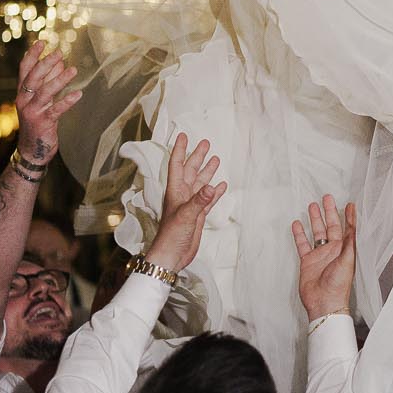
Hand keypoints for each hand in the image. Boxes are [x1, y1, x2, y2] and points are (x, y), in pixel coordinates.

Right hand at [14, 42, 81, 164]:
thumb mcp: (41, 100)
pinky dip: (67, 101)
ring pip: (45, 92)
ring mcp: (32, 112)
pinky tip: (78, 94)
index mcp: (23, 93)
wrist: (32, 150)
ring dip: (59, 80)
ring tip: (73, 70)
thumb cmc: (38, 122)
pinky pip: (56, 110)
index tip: (41, 42)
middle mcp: (24, 100)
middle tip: (59, 52)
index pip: (24, 70)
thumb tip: (60, 62)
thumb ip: (49, 81)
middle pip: (33, 78)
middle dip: (46, 63)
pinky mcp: (42, 123)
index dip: (32, 55)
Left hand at [144, 132, 226, 272]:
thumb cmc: (172, 236)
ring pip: (200, 183)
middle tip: (205, 143)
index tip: (183, 135)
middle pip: (190, 171)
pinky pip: (208, 199)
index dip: (180, 150)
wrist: (171, 256)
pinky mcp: (198, 215)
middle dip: (197, 157)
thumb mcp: (186, 216)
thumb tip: (213, 186)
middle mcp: (182, 195)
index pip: (177, 165)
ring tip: (215, 159)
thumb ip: (200, 201)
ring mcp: (191, 205)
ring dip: (207, 172)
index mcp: (175, 191)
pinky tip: (221, 186)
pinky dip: (215, 192)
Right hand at [292, 194, 357, 321]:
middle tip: (326, 197)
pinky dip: (299, 234)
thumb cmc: (338, 285)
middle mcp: (332, 250)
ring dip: (314, 219)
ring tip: (311, 205)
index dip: (348, 216)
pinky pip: (303, 244)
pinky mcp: (307, 261)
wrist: (324, 302)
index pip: (347, 228)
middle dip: (329, 212)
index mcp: (344, 249)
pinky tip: (297, 224)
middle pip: (330, 226)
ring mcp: (319, 255)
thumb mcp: (347, 260)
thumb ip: (349, 241)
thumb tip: (352, 222)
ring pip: (316, 232)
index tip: (349, 203)